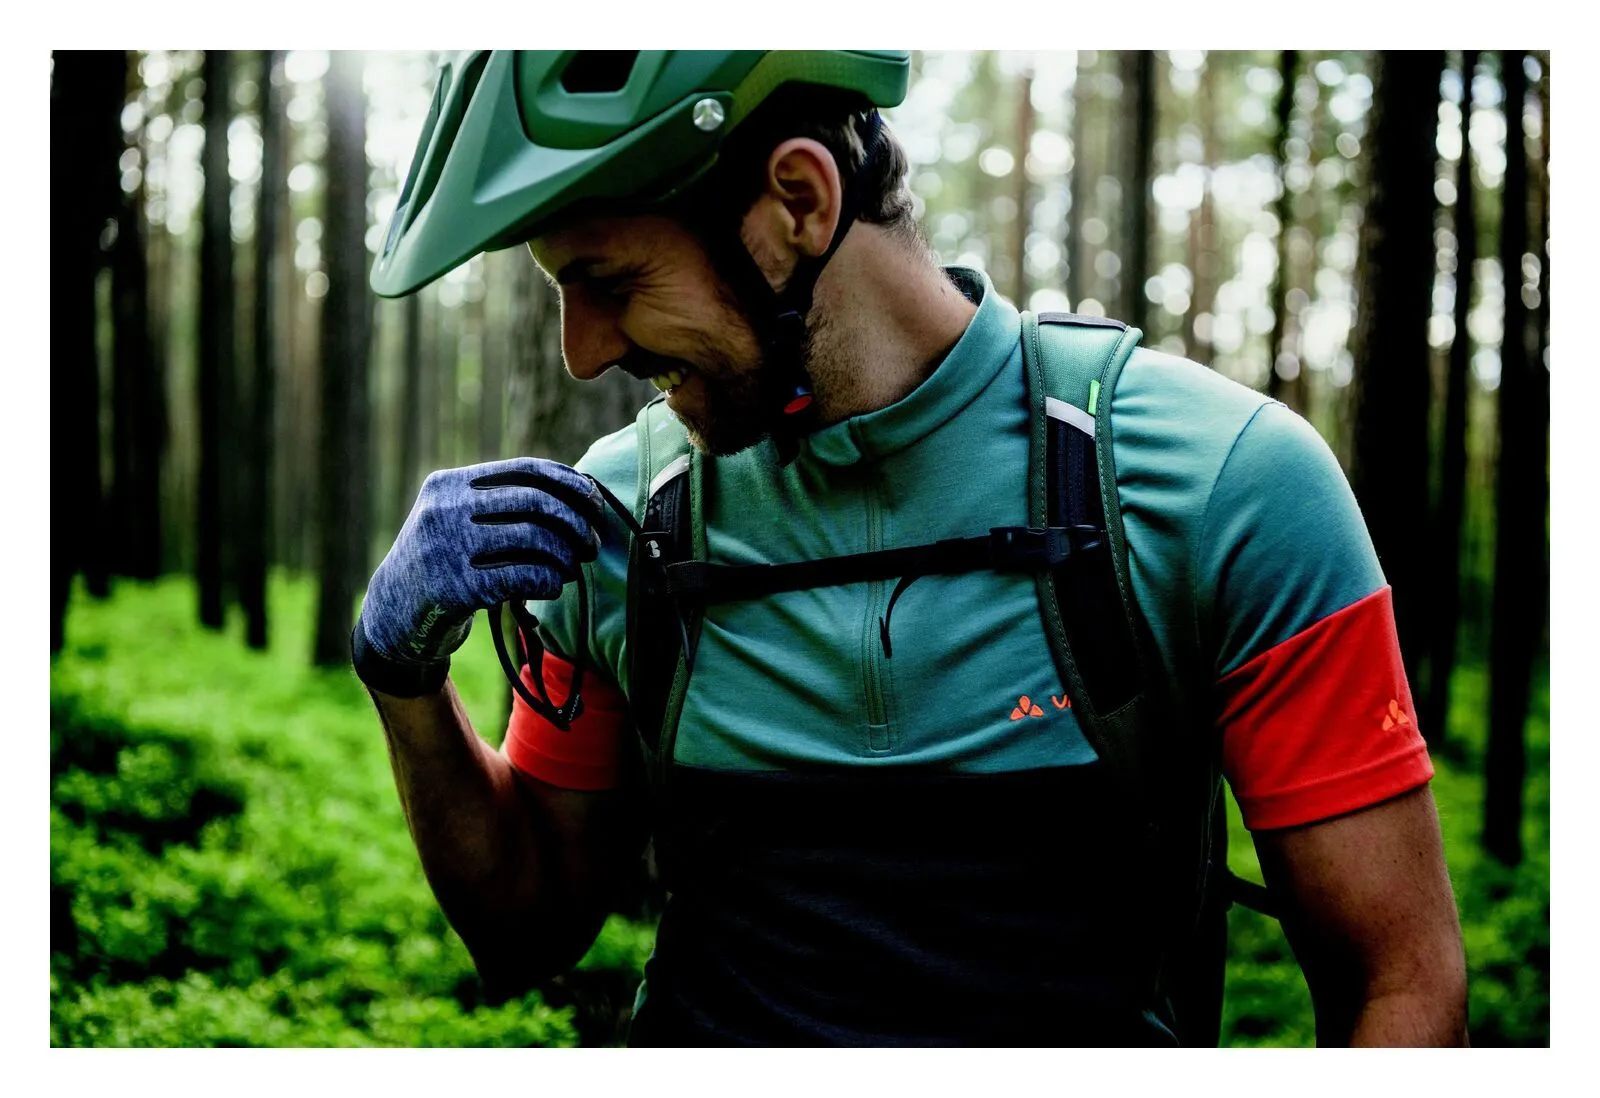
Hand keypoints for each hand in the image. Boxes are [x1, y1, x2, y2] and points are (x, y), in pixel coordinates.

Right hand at [351, 457, 603, 695]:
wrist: (391, 613)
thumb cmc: (443, 561)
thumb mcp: (454, 517)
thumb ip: (499, 502)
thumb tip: (580, 492)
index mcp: (448, 483)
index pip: (524, 469)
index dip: (568, 483)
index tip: (594, 500)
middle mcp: (444, 509)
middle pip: (534, 502)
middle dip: (574, 522)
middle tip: (591, 543)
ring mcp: (446, 548)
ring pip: (532, 538)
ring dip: (565, 555)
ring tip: (572, 568)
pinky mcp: (455, 588)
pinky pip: (522, 577)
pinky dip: (549, 581)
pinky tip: (553, 586)